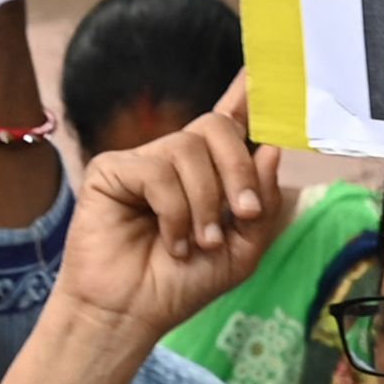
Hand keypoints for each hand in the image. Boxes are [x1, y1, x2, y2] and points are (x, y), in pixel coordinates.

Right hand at [55, 76, 279, 338]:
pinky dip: (174, 211)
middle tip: (243, 214)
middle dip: (239, 169)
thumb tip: (272, 148)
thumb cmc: (181, 284)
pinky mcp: (112, 170)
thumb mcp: (242, 250)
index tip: (265, 69)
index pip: (230, 122)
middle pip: (217, 126)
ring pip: (188, 148)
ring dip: (204, 203)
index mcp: (208, 174)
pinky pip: (157, 171)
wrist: (133, 314)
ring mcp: (143, 161)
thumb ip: (262, 202)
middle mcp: (175, 160)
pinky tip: (170, 241)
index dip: (247, 93)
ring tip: (199, 243)